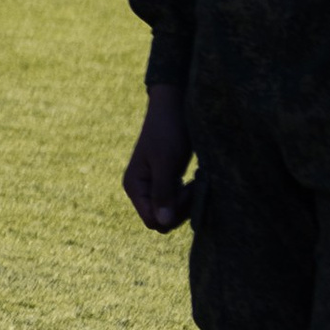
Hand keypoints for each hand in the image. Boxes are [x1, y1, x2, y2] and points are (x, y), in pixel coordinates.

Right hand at [123, 84, 191, 231]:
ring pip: (172, 213)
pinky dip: (188, 195)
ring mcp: (153, 186)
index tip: (185, 190)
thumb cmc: (168, 131)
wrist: (174, 106)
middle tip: (194, 185)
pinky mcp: (166, 182)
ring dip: (187, 202)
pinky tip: (194, 180)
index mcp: (134, 186)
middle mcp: (141, 190)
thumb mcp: (166, 162)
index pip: (153, 220)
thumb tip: (162, 223)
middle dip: (181, 208)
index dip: (172, 213)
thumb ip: (162, 193)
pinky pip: (177, 202)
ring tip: (196, 180)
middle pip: (163, 220)